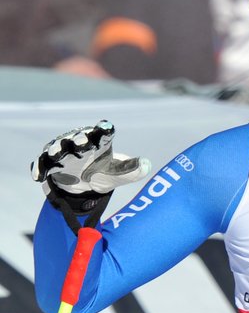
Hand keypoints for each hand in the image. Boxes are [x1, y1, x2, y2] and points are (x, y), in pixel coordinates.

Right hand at [31, 120, 150, 194]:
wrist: (83, 185)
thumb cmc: (103, 172)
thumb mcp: (118, 174)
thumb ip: (131, 170)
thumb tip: (147, 165)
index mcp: (99, 142)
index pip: (103, 133)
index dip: (104, 130)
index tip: (107, 127)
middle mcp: (79, 143)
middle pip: (79, 138)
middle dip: (80, 139)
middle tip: (82, 143)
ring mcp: (63, 152)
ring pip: (58, 148)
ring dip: (57, 150)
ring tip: (58, 154)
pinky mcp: (50, 163)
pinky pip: (42, 164)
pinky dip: (39, 168)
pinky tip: (38, 176)